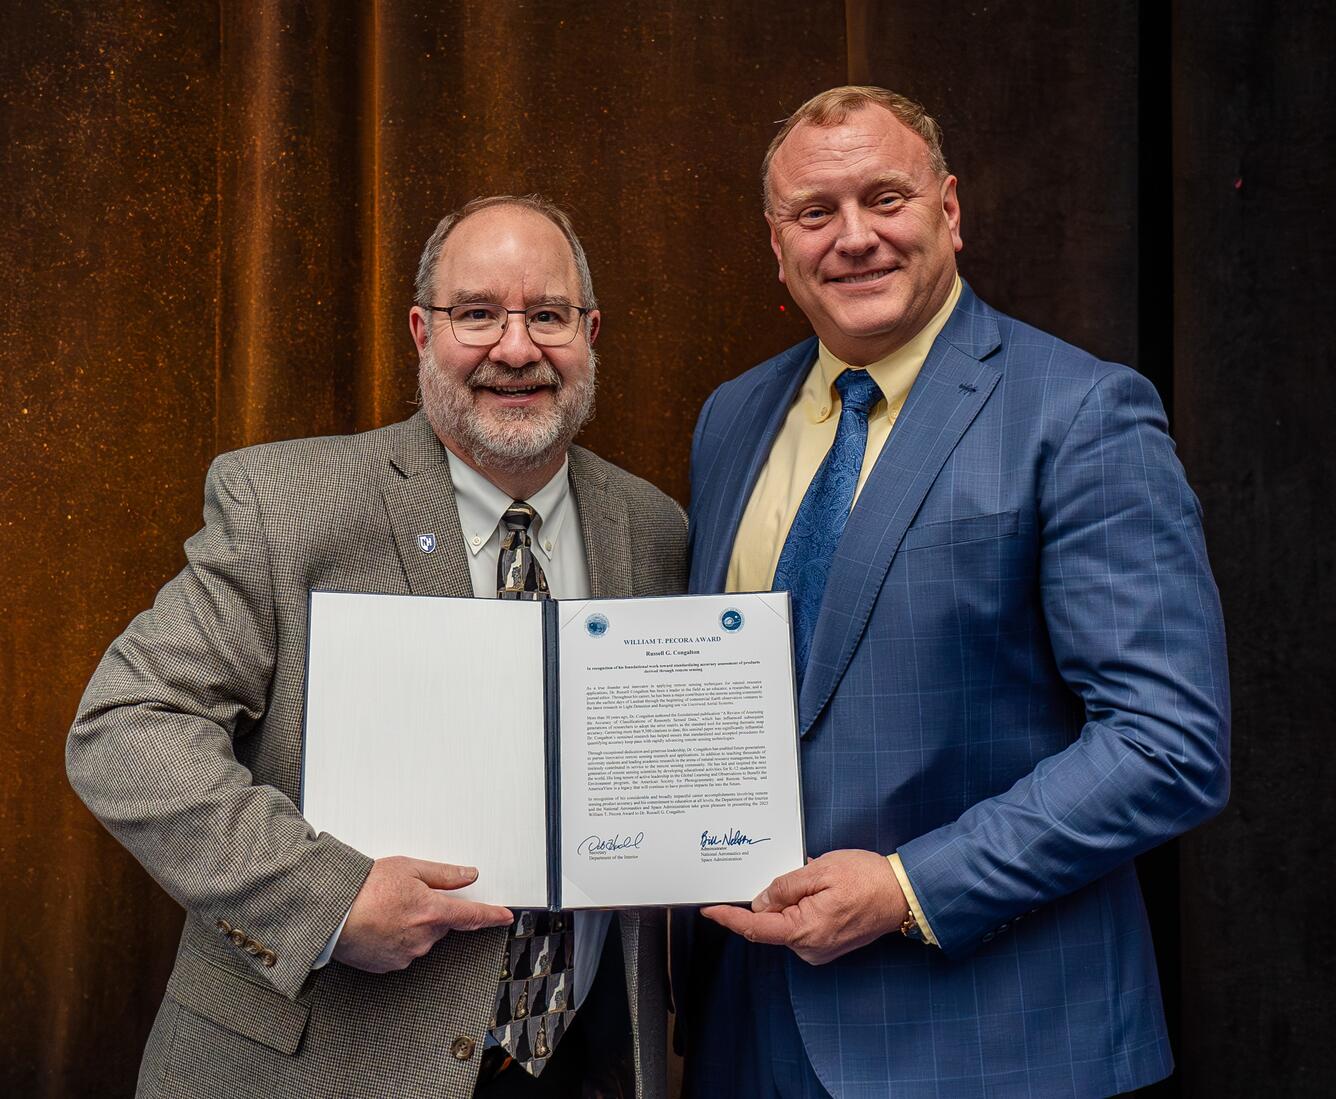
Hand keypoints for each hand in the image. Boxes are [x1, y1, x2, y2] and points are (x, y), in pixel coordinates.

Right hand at [332, 855, 512, 973]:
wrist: (331, 913)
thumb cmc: (364, 888)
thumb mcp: (408, 868)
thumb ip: (444, 874)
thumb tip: (469, 875)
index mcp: (432, 912)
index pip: (472, 915)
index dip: (491, 916)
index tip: (505, 917)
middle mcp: (424, 938)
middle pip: (441, 924)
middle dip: (431, 911)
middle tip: (404, 896)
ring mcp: (407, 955)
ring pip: (422, 937)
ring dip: (412, 924)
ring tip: (385, 909)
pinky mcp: (390, 965)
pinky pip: (403, 950)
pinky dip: (396, 938)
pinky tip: (379, 925)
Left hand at [700, 849, 907, 964]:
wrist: (903, 895)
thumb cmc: (866, 879)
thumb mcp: (820, 871)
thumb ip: (785, 887)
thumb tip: (760, 901)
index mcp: (805, 930)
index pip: (755, 927)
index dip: (729, 918)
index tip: (709, 909)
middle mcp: (809, 948)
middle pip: (771, 923)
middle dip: (773, 898)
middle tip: (799, 873)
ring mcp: (819, 950)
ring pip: (786, 923)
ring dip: (792, 901)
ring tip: (819, 880)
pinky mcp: (827, 946)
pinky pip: (801, 926)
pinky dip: (802, 907)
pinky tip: (823, 891)